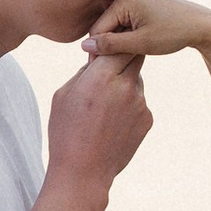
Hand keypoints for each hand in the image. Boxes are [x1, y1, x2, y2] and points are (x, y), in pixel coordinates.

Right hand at [45, 50, 151, 192]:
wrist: (84, 172)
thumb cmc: (66, 132)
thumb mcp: (64, 95)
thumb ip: (84, 72)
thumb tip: (98, 58)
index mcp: (101, 77)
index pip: (118, 44)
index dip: (114, 40)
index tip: (110, 39)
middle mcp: (125, 86)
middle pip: (134, 55)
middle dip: (124, 54)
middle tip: (112, 60)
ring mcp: (140, 103)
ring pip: (137, 79)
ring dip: (124, 81)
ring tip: (105, 102)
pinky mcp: (147, 119)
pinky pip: (139, 101)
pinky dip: (128, 103)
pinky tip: (112, 120)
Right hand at [88, 0, 210, 69]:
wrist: (202, 25)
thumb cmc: (174, 33)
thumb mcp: (141, 43)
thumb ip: (111, 45)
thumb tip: (84, 45)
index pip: (96, 30)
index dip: (98, 51)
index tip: (104, 69)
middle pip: (104, 26)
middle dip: (109, 44)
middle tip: (121, 63)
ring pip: (113, 24)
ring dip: (119, 40)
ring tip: (133, 53)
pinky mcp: (139, 2)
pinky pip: (123, 20)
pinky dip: (126, 33)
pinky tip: (137, 44)